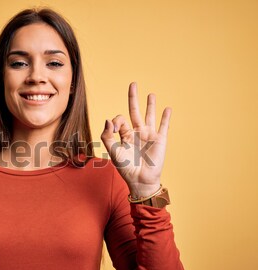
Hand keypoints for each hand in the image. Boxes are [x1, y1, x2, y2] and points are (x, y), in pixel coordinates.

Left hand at [101, 82, 170, 197]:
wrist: (140, 180)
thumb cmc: (126, 168)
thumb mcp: (113, 151)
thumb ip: (107, 136)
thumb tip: (108, 119)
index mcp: (125, 135)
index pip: (120, 120)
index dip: (115, 121)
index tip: (113, 128)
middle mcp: (136, 133)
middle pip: (135, 111)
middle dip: (133, 98)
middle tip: (133, 84)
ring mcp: (149, 135)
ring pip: (149, 116)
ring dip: (150, 105)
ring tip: (151, 94)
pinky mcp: (160, 139)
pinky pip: (163, 126)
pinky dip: (165, 117)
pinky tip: (167, 108)